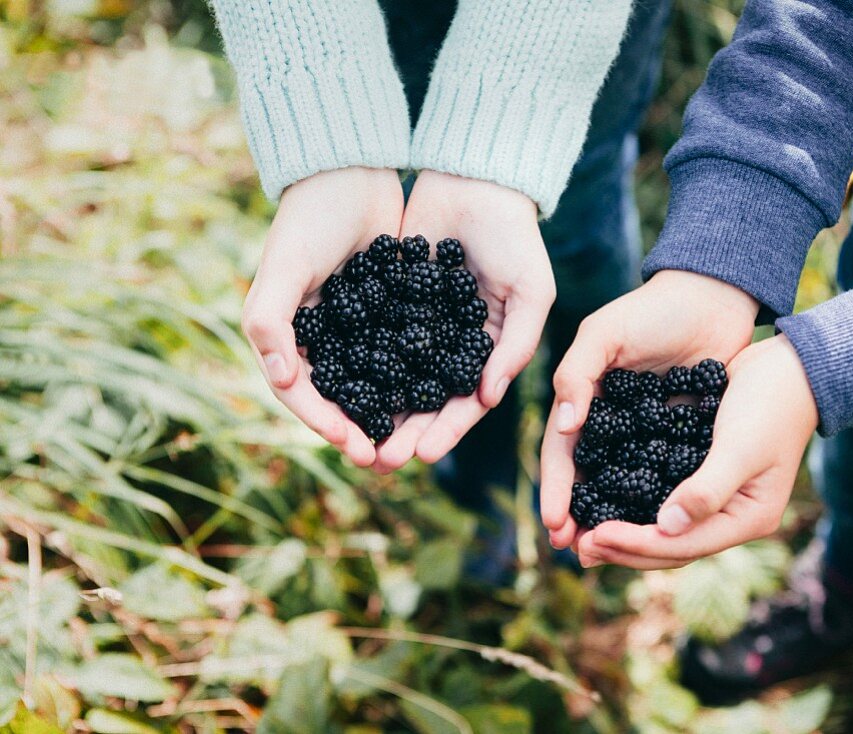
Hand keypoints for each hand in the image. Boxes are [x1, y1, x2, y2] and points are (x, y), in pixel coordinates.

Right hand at [241, 166, 403, 466]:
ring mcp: (359, 326)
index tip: (354, 445)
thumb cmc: (308, 219)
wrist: (349, 173)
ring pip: (378, 381)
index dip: (326, 422)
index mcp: (289, 334)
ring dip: (393, 412)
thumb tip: (284, 379)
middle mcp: (324, 337)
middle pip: (343, 396)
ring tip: (415, 441)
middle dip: (363, 429)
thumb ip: (271, 322)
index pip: (304, 392)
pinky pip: (405, 352)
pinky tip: (441, 397)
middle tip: (388, 459)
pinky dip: (419, 375)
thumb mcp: (284, 267)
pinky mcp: (392, 310)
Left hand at [372, 171, 555, 471]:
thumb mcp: (531, 292)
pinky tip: (336, 386)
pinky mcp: (386, 298)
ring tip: (355, 435)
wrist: (476, 181)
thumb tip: (488, 398)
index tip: (424, 454)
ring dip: (376, 407)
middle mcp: (449, 344)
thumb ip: (515, 345)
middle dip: (405, 431)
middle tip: (382, 459)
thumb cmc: (515, 237)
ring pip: (392, 376)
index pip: (465, 401)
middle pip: (423, 398)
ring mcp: (416, 324)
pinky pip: (368, 337)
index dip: (446, 430)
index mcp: (486, 349)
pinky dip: (354, 363)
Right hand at [540, 270, 759, 549]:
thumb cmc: (655, 310)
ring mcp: (645, 432)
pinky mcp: (680, 436)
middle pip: (590, 478)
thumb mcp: (605, 333)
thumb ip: (578, 374)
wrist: (715, 297)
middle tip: (575, 551)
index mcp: (585, 398)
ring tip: (609, 554)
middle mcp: (611, 421)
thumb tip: (565, 426)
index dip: (556, 487)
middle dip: (579, 516)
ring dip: (615, 518)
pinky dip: (657, 503)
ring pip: (625, 486)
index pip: (563, 452)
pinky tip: (658, 531)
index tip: (555, 523)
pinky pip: (664, 477)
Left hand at [572, 334, 817, 568]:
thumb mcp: (739, 447)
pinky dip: (637, 505)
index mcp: (747, 519)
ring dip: (628, 533)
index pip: (682, 544)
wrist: (792, 367)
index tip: (595, 537)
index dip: (636, 544)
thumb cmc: (770, 404)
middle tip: (581, 548)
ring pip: (666, 528)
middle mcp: (732, 517)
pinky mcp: (704, 476)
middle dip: (626, 548)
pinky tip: (607, 502)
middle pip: (672, 546)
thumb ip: (706, 489)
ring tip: (587, 537)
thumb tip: (667, 526)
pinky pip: (665, 499)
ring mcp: (719, 499)